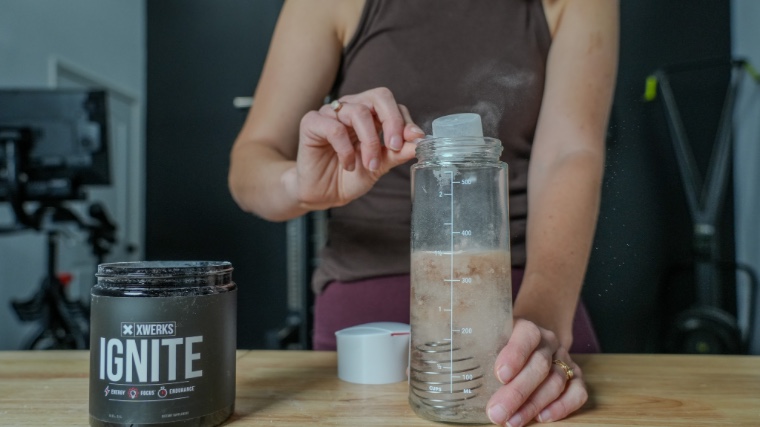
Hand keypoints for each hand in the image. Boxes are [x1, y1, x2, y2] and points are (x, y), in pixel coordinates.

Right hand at [283, 87, 423, 210]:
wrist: (323, 194)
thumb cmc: (349, 177)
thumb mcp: (379, 166)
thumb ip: (397, 152)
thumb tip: (420, 142)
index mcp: (369, 115)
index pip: (392, 105)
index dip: (404, 121)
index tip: (414, 140)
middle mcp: (351, 108)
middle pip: (378, 96)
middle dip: (392, 121)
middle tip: (395, 146)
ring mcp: (331, 113)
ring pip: (358, 112)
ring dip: (370, 142)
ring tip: (370, 164)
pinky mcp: (312, 122)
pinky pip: (334, 128)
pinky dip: (346, 150)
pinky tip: (347, 164)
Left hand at [486, 318, 586, 425]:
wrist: (530, 340)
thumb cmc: (502, 344)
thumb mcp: (489, 339)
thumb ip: (477, 350)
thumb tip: (452, 372)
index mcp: (526, 328)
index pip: (526, 336)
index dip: (514, 355)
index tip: (500, 375)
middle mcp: (548, 342)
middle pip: (539, 366)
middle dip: (517, 392)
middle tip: (497, 413)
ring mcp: (564, 359)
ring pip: (556, 382)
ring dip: (533, 405)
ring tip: (512, 421)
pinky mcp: (575, 377)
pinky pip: (577, 392)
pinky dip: (562, 407)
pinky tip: (542, 418)